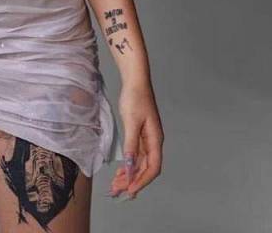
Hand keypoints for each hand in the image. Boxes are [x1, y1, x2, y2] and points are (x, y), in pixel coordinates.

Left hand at [107, 80, 163, 200]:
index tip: (129, 190)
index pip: (152, 167)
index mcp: (155, 139)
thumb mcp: (131, 121)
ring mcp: (146, 139)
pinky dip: (128, 165)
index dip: (142, 180)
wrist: (135, 81)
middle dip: (133, 181)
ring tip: (116, 185)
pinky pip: (135, 155)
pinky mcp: (139, 135)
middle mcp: (153, 142)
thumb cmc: (135, 98)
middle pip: (145, 168)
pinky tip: (121, 171)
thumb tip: (131, 166)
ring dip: (129, 175)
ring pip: (139, 163)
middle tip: (117, 191)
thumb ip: (131, 145)